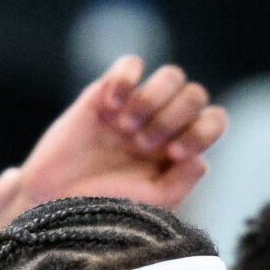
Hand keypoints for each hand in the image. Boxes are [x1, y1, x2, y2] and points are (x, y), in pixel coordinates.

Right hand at [17, 56, 225, 212]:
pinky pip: (132, 63)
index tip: (173, 153)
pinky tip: (109, 107)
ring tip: (126, 128)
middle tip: (144, 143)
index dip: (202, 131)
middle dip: (174, 117)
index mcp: (181, 148)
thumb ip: (182, 182)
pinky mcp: (107, 92)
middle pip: (196, 94)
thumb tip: (200, 158)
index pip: (214, 121)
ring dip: (153, 100)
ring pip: (172, 75)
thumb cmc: (106, 206)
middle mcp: (165, 123)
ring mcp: (137, 105)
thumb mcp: (152, 204)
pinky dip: (125, 79)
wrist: (56, 201)